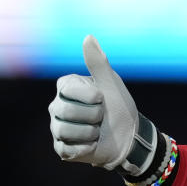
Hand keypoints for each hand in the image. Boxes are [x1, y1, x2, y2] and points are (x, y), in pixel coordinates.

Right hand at [48, 35, 156, 174]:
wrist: (129, 138)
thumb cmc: (120, 108)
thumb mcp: (111, 84)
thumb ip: (98, 63)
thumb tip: (88, 37)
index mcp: (67, 88)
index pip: (68, 89)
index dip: (90, 96)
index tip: (102, 98)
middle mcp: (57, 106)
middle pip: (65, 111)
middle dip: (93, 115)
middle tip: (101, 117)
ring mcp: (57, 128)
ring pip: (65, 130)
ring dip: (91, 132)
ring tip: (97, 130)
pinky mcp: (62, 148)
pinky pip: (68, 148)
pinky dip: (86, 147)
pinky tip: (92, 144)